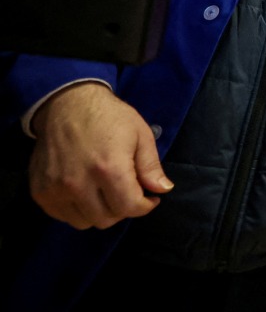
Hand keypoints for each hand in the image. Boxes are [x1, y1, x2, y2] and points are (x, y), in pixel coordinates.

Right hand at [29, 82, 172, 229]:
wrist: (67, 104)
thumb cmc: (110, 117)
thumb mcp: (140, 134)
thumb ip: (151, 166)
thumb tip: (162, 190)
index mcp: (109, 168)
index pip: (129, 208)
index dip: (145, 206)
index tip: (149, 197)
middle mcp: (79, 183)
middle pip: (107, 219)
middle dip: (123, 209)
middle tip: (126, 192)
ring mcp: (56, 189)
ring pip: (84, 222)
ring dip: (99, 212)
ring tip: (105, 192)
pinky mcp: (40, 191)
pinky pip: (63, 216)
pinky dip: (77, 210)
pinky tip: (86, 191)